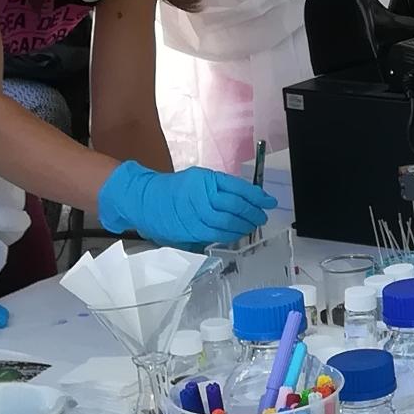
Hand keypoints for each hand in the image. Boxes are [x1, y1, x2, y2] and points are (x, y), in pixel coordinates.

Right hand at [96, 161, 276, 248]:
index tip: (269, 202)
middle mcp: (202, 195)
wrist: (144, 200)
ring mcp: (196, 214)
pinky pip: (216, 234)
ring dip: (244, 226)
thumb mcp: (198, 179)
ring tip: (252, 225)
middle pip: (236, 206)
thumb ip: (220, 188)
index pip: (239, 188)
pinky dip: (230, 234)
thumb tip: (248, 200)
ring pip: (227, 222)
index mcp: (206, 179)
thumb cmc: (175, 189)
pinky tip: (237, 233)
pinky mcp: (190, 230)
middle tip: (262, 216)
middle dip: (253, 213)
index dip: (257, 197)